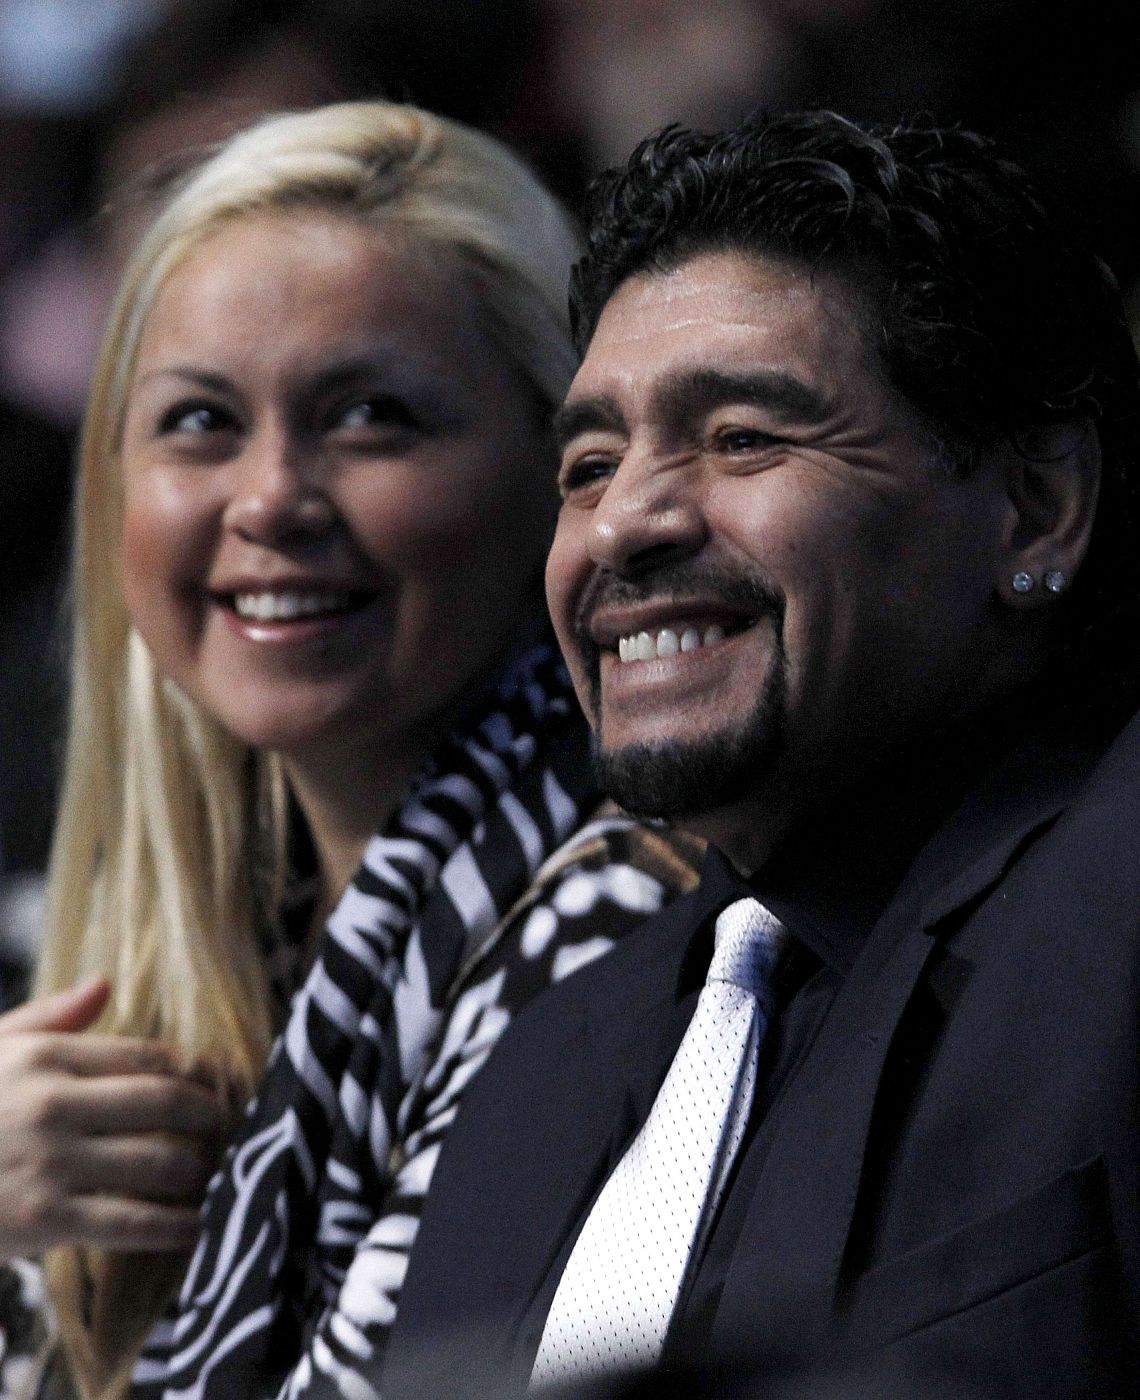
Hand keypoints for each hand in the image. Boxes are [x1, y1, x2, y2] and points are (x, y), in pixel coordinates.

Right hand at [0, 977, 230, 1259]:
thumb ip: (50, 1017)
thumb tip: (105, 984)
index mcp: (45, 1057)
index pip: (148, 1056)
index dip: (195, 1071)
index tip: (220, 1082)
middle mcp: (54, 1104)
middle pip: (167, 1103)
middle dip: (212, 1117)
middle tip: (232, 1126)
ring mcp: (51, 1163)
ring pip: (160, 1161)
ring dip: (203, 1170)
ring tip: (218, 1172)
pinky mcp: (44, 1220)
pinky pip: (131, 1221)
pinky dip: (176, 1225)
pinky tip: (197, 1225)